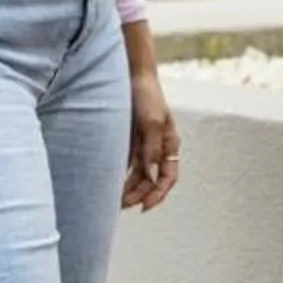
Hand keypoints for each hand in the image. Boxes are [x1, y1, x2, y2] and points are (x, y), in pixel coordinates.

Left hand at [122, 70, 178, 211]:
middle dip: (140, 195)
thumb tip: (151, 174)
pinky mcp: (131, 142)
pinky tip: (112, 185)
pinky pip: (129, 166)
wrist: (133, 76)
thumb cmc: (147, 95)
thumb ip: (151, 148)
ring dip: (130, 189)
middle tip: (123, 205)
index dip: (158, 194)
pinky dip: (122, 177)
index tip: (144, 206)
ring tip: (115, 201)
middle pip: (153, 180)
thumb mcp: (151, 122)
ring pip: (140, 176)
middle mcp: (159, 149)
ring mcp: (145, 146)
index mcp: (170, 144)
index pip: (168, 178)